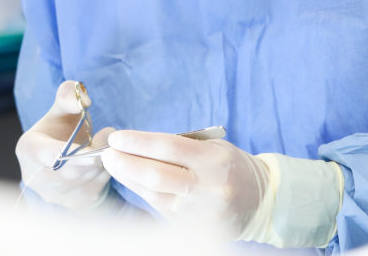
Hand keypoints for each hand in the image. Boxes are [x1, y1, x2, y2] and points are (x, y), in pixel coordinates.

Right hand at [15, 80, 115, 209]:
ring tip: (109, 143)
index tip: (91, 147)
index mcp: (28, 149)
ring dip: (102, 161)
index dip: (69, 152)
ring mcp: (55, 195)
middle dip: (94, 151)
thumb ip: (68, 96)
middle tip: (110, 133)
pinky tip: (106, 160)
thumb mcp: (61, 110)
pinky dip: (106, 173)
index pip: (46, 154)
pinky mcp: (74, 204)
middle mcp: (36, 177)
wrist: (65, 160)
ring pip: (86, 178)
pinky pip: (96, 188)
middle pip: (71, 169)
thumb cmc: (61, 130)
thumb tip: (83, 99)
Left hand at [100, 130, 268, 239]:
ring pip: (154, 195)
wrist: (260, 201)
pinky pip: (161, 209)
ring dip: (128, 178)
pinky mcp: (195, 230)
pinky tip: (132, 181)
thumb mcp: (211, 147)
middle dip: (125, 163)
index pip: (168, 147)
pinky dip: (143, 193)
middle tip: (107, 153)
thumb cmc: (228, 166)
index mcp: (214, 160)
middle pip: (156, 175)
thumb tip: (133, 144)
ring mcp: (201, 213)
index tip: (116, 138)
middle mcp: (209, 188)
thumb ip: (178, 145)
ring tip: (114, 164)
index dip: (137, 142)